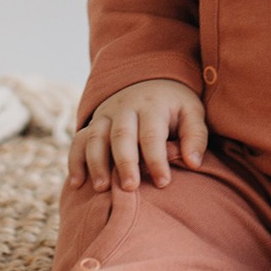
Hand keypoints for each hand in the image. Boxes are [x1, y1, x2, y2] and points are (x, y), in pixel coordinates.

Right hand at [68, 79, 207, 192]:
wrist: (151, 81)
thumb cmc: (175, 106)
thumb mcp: (192, 113)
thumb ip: (195, 137)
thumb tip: (194, 163)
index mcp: (152, 105)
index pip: (152, 134)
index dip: (157, 159)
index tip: (164, 183)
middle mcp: (125, 108)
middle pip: (121, 135)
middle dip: (125, 163)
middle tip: (130, 188)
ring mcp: (105, 115)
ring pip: (96, 137)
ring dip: (96, 163)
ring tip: (102, 189)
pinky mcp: (92, 124)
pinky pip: (78, 141)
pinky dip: (75, 161)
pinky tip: (77, 184)